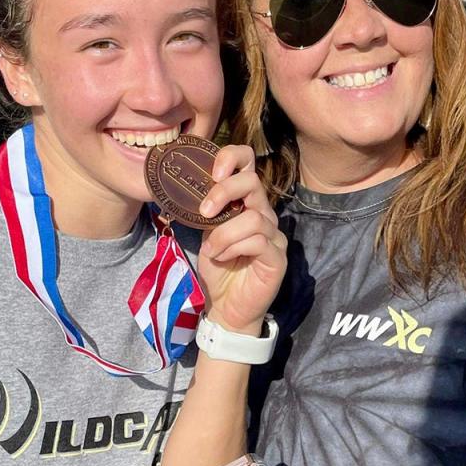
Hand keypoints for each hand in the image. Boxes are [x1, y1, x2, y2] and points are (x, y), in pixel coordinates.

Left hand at [196, 145, 286, 333]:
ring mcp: (274, 236)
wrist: (226, 308)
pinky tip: (223, 258)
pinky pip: (258, 241)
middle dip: (224, 192)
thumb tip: (188, 188)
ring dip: (224, 233)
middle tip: (204, 212)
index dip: (232, 158)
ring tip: (213, 250)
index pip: (248, 164)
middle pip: (253, 183)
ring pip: (253, 217)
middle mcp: (264, 214)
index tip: (211, 172)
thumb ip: (207, 211)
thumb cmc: (218, 270)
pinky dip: (233, 247)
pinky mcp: (277, 258)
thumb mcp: (206, 234)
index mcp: (247, 203)